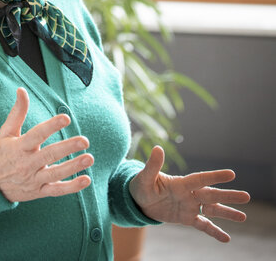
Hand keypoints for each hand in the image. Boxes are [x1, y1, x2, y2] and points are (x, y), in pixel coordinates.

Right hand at [0, 87, 93, 202]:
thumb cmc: (1, 153)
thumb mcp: (6, 132)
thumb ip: (17, 112)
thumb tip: (22, 90)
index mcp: (19, 147)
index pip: (37, 135)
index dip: (51, 126)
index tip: (66, 118)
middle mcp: (27, 163)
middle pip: (49, 154)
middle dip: (67, 147)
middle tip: (84, 140)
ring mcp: (34, 179)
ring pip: (55, 173)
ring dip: (73, 166)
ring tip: (89, 158)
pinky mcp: (39, 191)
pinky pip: (57, 190)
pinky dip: (72, 187)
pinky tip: (86, 180)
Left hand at [129, 146, 250, 241]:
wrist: (139, 200)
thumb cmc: (141, 185)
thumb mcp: (144, 177)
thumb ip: (153, 165)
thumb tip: (158, 147)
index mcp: (180, 183)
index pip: (200, 179)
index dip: (214, 176)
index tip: (231, 174)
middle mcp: (188, 194)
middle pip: (210, 194)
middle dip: (227, 196)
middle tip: (246, 196)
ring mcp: (189, 206)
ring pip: (211, 209)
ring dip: (226, 212)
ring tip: (243, 216)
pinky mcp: (186, 218)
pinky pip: (203, 225)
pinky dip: (214, 231)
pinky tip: (226, 238)